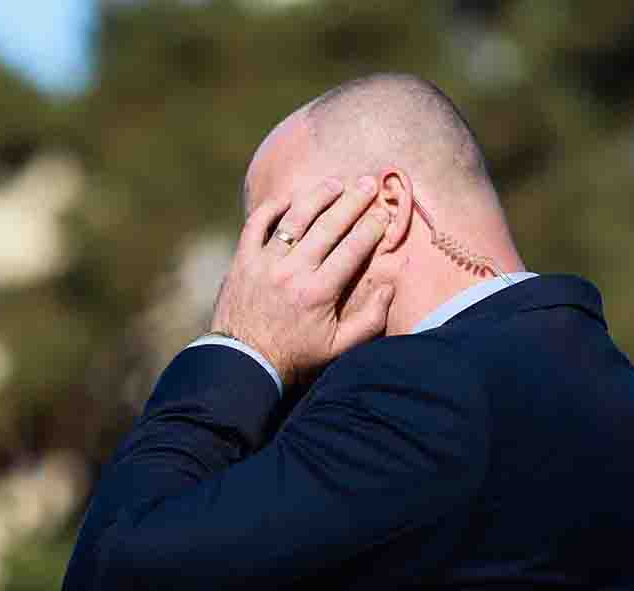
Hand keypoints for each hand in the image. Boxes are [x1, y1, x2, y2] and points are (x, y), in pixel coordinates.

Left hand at [211, 176, 394, 384]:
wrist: (244, 363)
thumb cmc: (294, 356)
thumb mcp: (338, 348)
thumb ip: (370, 321)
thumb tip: (390, 288)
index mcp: (318, 293)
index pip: (352, 249)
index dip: (371, 226)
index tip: (384, 211)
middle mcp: (292, 272)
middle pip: (328, 226)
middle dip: (352, 202)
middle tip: (367, 183)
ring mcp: (265, 263)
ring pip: (294, 219)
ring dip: (316, 197)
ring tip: (334, 184)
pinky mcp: (243, 261)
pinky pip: (256, 224)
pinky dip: (272, 208)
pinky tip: (289, 198)